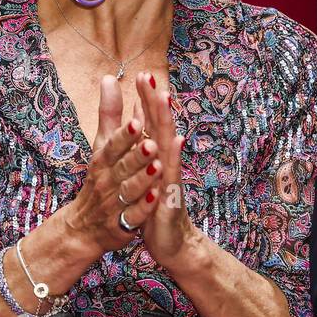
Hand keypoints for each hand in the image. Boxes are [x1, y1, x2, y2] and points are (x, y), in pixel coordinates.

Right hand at [61, 75, 162, 255]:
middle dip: (136, 155)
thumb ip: (109, 113)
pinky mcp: (121, 225)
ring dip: (143, 179)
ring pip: (129, 191)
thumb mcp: (101, 146)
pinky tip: (155, 198)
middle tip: (151, 143)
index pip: (113, 146)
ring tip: (157, 166)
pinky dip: (143, 208)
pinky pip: (133, 217)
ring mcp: (114, 203)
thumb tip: (109, 78)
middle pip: (122, 167)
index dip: (125, 135)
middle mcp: (107, 180)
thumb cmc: (98, 178)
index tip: (137, 120)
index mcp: (103, 161)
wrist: (82, 228)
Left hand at [130, 71, 200, 272]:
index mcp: (157, 157)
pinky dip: (174, 155)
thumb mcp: (146, 175)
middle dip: (155, 101)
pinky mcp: (171, 194)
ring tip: (164, 98)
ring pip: (168, 144)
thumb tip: (140, 118)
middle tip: (150, 76)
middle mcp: (167, 162)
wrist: (172, 242)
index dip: (146, 100)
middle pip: (161, 126)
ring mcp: (171, 176)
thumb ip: (143, 144)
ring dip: (166, 121)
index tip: (142, 75)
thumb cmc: (156, 206)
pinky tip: (176, 140)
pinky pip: (173, 172)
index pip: (151, 123)